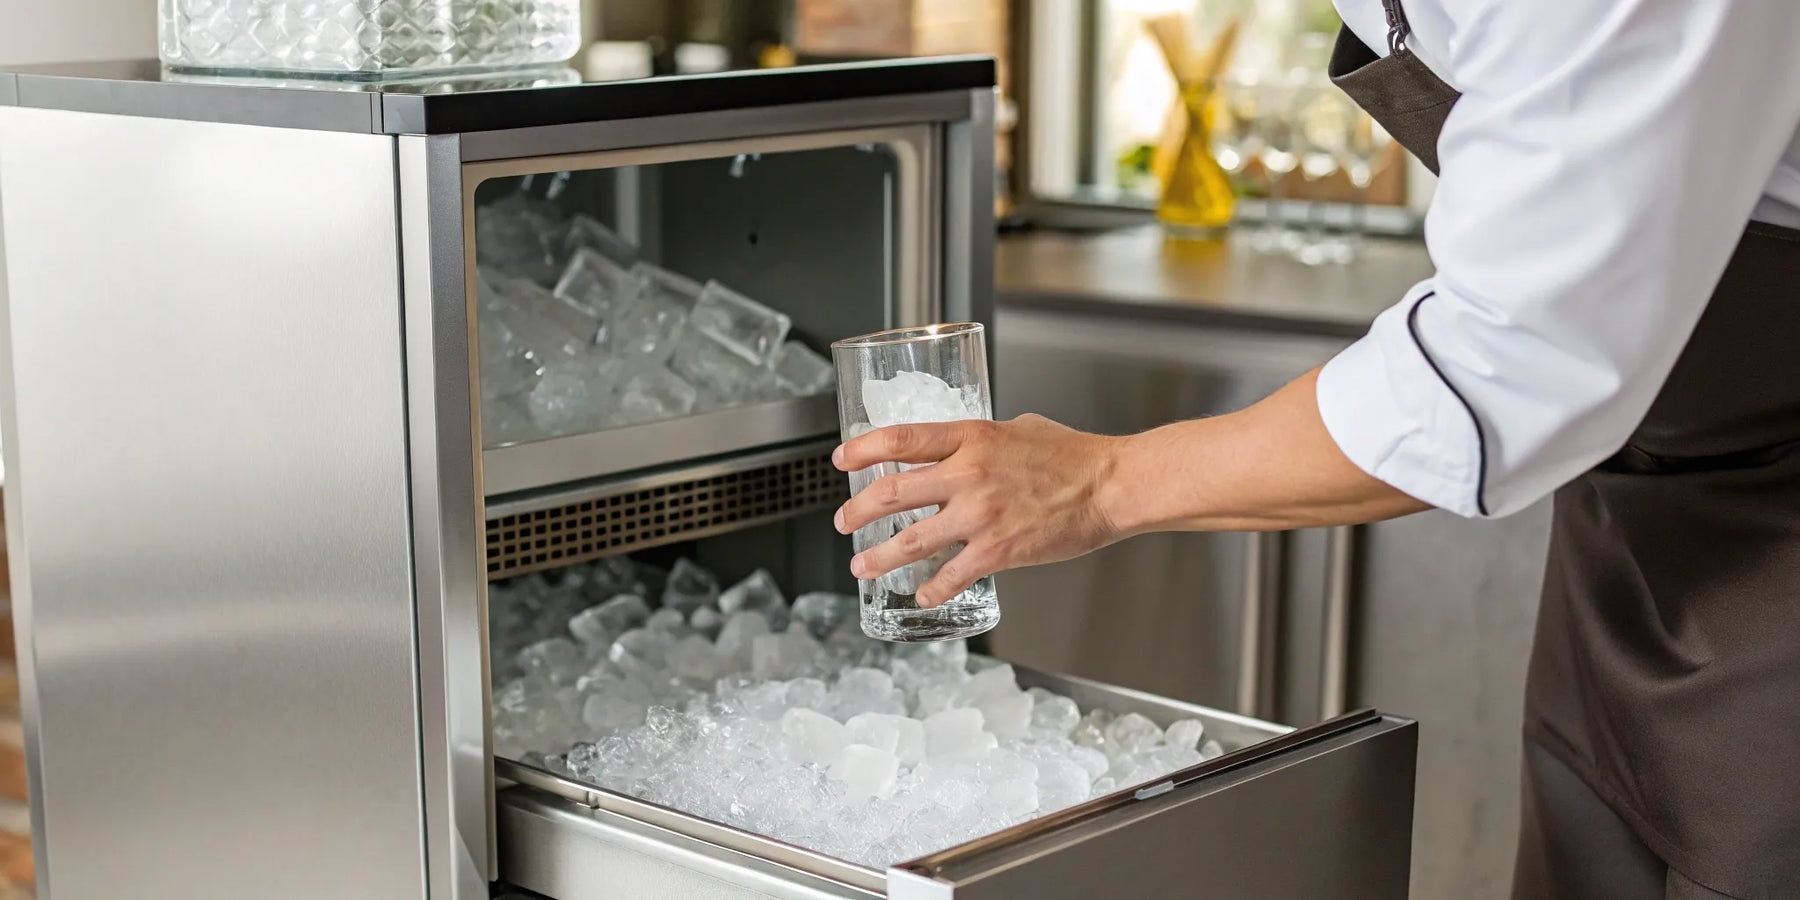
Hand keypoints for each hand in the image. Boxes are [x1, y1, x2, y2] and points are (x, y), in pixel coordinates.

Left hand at [832, 414, 1125, 607]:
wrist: (1109, 486)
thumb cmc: (1072, 456)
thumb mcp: (1016, 429)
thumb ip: (980, 440)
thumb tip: (959, 449)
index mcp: (970, 438)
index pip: (900, 440)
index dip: (862, 450)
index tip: (841, 459)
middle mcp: (967, 475)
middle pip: (891, 492)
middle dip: (857, 511)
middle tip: (843, 521)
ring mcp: (980, 515)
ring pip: (910, 540)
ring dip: (878, 557)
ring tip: (861, 566)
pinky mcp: (997, 550)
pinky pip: (950, 575)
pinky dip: (931, 590)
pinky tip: (923, 595)